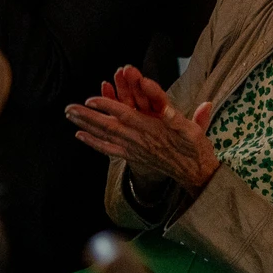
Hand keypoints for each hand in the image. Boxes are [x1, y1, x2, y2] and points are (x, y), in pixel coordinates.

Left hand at [65, 68, 219, 191]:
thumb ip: (198, 118)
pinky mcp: (132, 156)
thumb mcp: (197, 131)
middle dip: (87, 116)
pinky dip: (93, 143)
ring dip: (85, 126)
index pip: (126, 115)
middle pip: (109, 125)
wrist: (194, 174)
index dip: (108, 106)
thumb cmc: (196, 148)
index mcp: (153, 128)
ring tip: (69, 116)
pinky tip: (80, 136)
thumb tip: (205, 105)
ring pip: (105, 136)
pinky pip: (109, 149)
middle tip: (68, 108)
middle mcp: (140, 139)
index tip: (91, 99)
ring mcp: (134, 149)